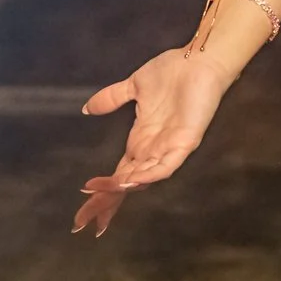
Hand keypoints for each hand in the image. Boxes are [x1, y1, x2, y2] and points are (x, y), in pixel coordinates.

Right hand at [72, 47, 238, 235]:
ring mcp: (169, 148)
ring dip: (121, 189)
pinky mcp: (185, 142)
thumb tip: (87, 108)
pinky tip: (129, 182)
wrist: (198, 59)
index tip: (82, 205)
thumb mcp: (134, 86)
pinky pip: (166, 166)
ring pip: (143, 179)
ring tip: (100, 198)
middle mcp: (153, 149)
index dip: (102, 189)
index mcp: (141, 140)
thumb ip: (112, 98)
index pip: (118, 173)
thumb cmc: (172, 72)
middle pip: (125, 184)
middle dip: (105, 201)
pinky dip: (148, 176)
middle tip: (82, 221)